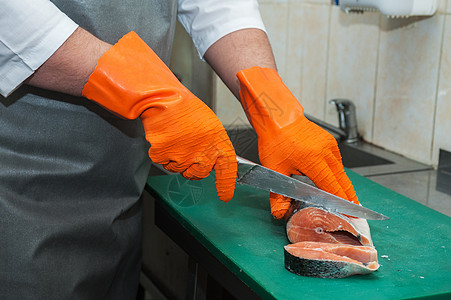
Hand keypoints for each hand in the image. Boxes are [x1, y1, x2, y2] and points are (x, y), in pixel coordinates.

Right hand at [140, 98, 236, 201]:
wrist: (166, 100)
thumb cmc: (188, 110)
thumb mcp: (211, 126)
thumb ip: (214, 146)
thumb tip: (213, 163)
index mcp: (218, 143)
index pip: (227, 170)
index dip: (226, 186)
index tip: (225, 196)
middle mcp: (202, 153)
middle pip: (198, 174)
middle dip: (193, 168)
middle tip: (188, 150)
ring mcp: (182, 157)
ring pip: (179, 169)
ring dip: (176, 159)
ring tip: (177, 138)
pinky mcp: (164, 156)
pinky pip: (163, 163)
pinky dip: (163, 154)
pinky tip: (167, 139)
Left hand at [237, 67, 357, 217]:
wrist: (278, 118)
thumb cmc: (275, 140)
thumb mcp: (274, 170)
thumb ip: (278, 195)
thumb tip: (280, 214)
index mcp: (314, 160)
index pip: (333, 187)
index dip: (341, 202)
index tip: (348, 214)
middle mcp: (326, 152)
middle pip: (343, 181)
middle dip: (349, 197)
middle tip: (354, 212)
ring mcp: (330, 145)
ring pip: (342, 171)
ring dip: (343, 185)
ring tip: (346, 200)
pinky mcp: (330, 142)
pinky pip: (337, 162)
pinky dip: (338, 173)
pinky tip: (335, 182)